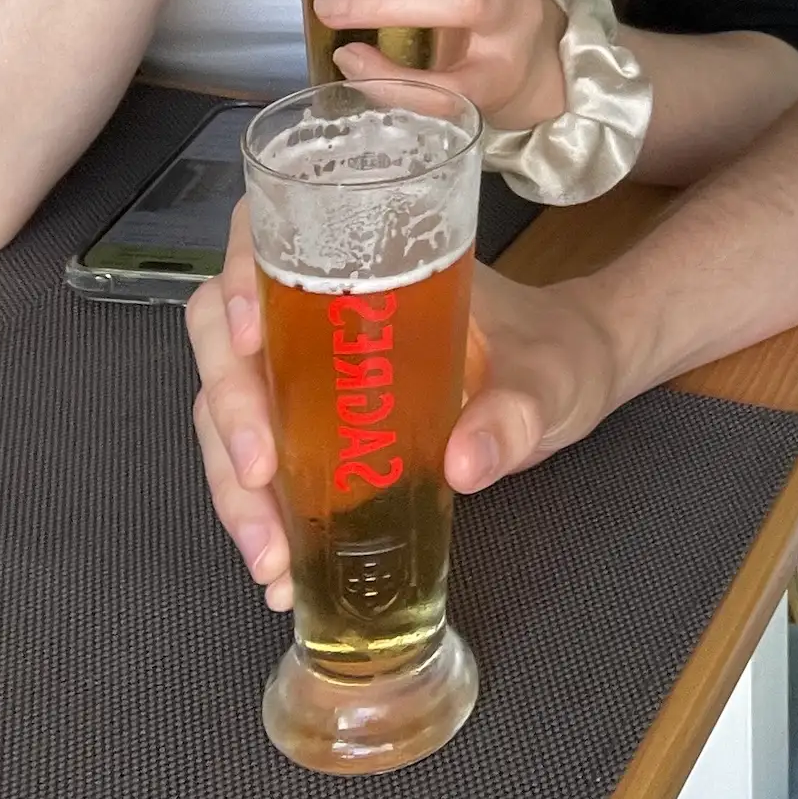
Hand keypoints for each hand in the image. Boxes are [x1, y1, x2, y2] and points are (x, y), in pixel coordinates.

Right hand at [187, 200, 627, 607]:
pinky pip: (256, 456)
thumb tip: (465, 462)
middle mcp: (326, 304)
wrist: (572, 381)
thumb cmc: (555, 350)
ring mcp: (313, 365)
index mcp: (376, 257)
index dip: (239, 276)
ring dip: (230, 478)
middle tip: (258, 471)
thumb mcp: (548, 375)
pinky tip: (276, 564)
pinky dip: (254, 510)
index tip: (249, 338)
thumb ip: (518, 411)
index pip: (271, 234)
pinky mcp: (315, 423)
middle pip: (226, 332)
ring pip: (228, 402)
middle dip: (229, 404)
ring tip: (267, 550)